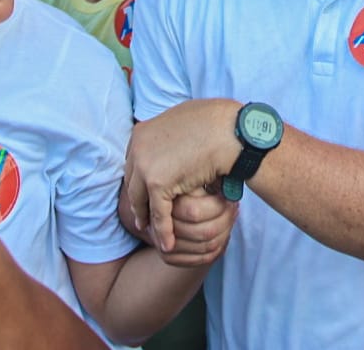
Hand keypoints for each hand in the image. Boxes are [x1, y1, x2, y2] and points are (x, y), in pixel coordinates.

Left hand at [122, 99, 240, 252]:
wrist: (230, 128)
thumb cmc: (215, 122)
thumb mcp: (183, 121)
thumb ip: (170, 133)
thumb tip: (172, 138)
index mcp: (141, 133)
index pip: (133, 163)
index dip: (140, 180)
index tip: (145, 192)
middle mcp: (137, 148)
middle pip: (133, 183)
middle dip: (138, 201)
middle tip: (143, 217)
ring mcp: (145, 165)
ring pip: (140, 201)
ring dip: (146, 219)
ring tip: (151, 233)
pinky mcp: (157, 183)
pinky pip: (158, 214)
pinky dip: (163, 231)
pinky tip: (167, 243)